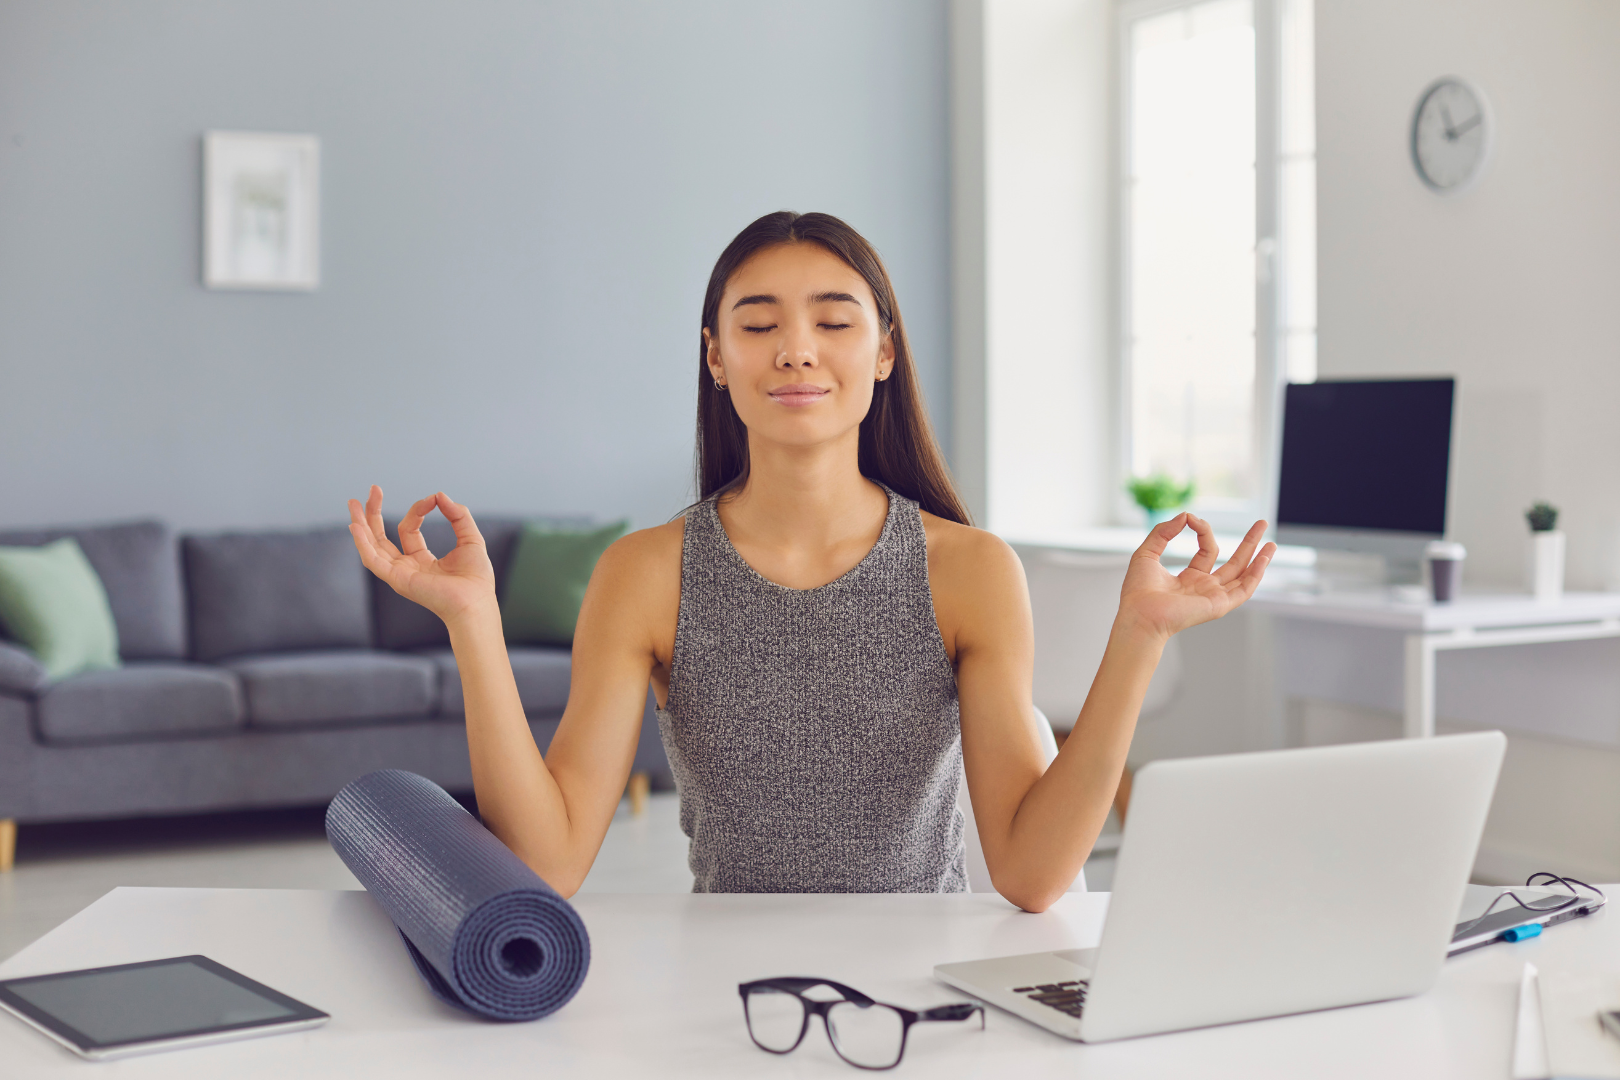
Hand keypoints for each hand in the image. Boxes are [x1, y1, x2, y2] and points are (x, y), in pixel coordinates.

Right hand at [347, 485, 496, 627]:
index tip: (434, 499)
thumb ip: (458, 516)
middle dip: (375, 513)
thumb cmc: (476, 579)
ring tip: (353, 503)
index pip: (409, 529)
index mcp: (422, 560)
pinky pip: (373, 561)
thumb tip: (440, 495)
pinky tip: (356, 526)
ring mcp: (399, 574)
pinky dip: (362, 544)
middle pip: (382, 537)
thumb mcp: (470, 539)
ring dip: (361, 524)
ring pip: (372, 547)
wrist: (476, 602)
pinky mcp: (397, 580)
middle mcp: (406, 567)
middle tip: (373, 489)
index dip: (419, 509)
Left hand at [1116, 514, 1274, 642]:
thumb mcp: (1147, 552)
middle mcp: (1204, 588)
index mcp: (1188, 578)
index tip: (1192, 519)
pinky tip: (1264, 558)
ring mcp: (1213, 597)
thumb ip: (1164, 532)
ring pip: (1242, 575)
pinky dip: (1256, 574)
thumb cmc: (1137, 591)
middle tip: (1261, 523)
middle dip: (1248, 543)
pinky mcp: (1219, 605)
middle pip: (1233, 562)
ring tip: (1272, 542)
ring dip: (1258, 558)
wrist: (1139, 614)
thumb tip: (1185, 515)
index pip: (1206, 550)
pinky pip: (1244, 589)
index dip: (1203, 531)